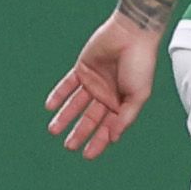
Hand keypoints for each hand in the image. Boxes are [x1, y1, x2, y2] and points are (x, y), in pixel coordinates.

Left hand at [43, 13, 159, 159]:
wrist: (132, 34)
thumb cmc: (140, 64)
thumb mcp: (139, 95)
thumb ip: (126, 117)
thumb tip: (113, 137)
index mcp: (121, 103)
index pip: (107, 127)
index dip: (98, 142)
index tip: (87, 155)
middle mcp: (106, 95)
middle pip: (89, 118)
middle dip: (79, 132)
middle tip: (68, 146)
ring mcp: (93, 82)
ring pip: (75, 104)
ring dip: (65, 117)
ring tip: (53, 130)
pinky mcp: (82, 69)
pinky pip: (67, 85)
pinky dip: (58, 95)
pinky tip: (50, 107)